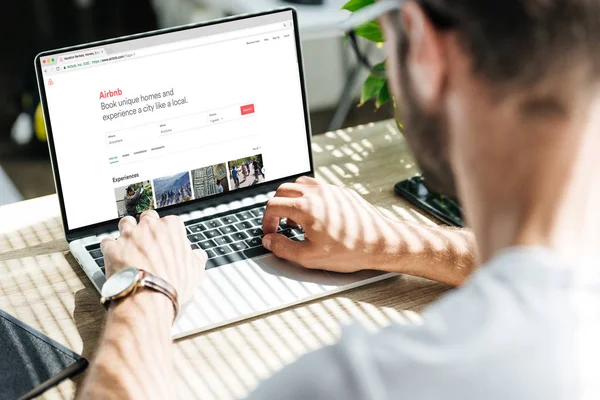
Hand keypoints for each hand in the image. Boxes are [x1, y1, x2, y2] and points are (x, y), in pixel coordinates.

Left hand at [100, 210, 206, 303]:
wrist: (148, 298)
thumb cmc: (172, 285)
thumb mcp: (195, 272)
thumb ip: (196, 259)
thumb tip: (198, 256)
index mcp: (171, 228)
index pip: (171, 221)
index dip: (168, 233)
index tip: (167, 241)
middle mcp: (149, 227)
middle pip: (147, 217)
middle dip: (146, 227)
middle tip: (149, 241)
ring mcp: (129, 235)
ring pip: (126, 223)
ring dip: (127, 232)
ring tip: (130, 244)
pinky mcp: (112, 247)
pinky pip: (107, 241)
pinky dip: (110, 247)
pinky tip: (114, 255)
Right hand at [262, 176, 389, 272]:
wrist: (379, 243)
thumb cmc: (349, 251)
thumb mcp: (309, 257)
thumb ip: (283, 248)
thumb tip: (269, 241)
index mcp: (306, 207)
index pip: (273, 205)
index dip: (266, 221)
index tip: (270, 232)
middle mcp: (317, 193)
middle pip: (283, 190)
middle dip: (276, 207)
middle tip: (279, 225)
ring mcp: (330, 190)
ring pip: (300, 184)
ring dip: (292, 199)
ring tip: (296, 219)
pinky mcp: (342, 192)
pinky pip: (319, 187)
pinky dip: (309, 198)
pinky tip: (316, 216)